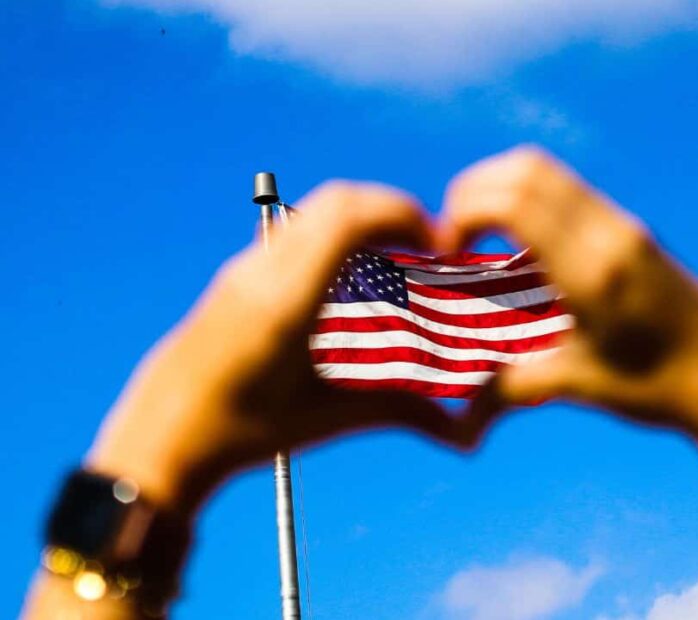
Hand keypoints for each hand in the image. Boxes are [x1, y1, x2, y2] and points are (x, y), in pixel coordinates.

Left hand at [88, 182, 466, 513]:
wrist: (160, 435)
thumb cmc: (240, 433)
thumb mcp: (326, 419)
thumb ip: (398, 412)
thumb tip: (460, 433)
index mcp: (286, 300)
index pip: (349, 218)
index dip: (401, 213)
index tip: (437, 240)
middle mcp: (263, 271)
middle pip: (336, 200)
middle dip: (391, 209)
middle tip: (425, 244)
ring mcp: (245, 268)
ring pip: (314, 211)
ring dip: (362, 219)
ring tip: (394, 259)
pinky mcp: (236, 276)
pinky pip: (297, 232)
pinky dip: (336, 235)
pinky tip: (350, 282)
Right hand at [439, 146, 697, 444]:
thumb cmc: (659, 388)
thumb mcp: (581, 386)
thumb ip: (513, 389)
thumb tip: (461, 421)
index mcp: (593, 271)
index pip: (516, 200)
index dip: (465, 211)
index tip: (449, 249)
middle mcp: (609, 234)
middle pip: (526, 168)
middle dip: (473, 190)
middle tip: (455, 236)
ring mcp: (625, 226)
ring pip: (547, 171)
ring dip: (502, 189)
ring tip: (482, 235)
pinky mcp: (633, 230)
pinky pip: (568, 190)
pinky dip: (530, 199)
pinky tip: (522, 246)